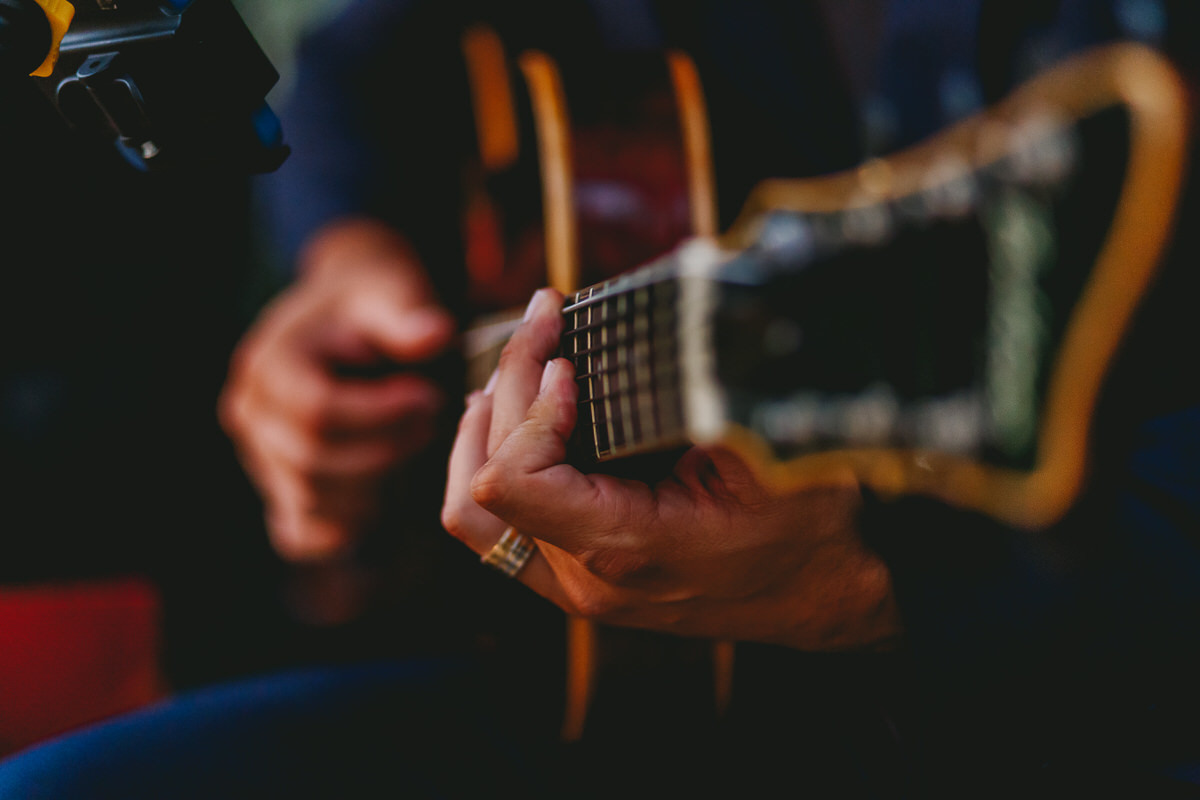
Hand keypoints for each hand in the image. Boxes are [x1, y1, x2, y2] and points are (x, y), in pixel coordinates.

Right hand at [221, 219, 454, 561]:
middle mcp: (250, 413)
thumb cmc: (372, 302)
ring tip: (414, 442)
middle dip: (384, 450)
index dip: (380, 414)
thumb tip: (435, 334)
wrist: (349, 317)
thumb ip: (406, 315)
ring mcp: (259, 455)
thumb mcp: (389, 292)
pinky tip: (383, 503)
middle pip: (313, 462)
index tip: (428, 396)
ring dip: (374, 485)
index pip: (318, 412)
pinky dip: (342, 529)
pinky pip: (300, 531)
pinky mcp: (279, 484)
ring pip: (311, 500)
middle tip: (431, 421)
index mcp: (268, 364)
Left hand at [442, 289, 901, 650]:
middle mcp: (585, 575)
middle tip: (547, 317)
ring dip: (484, 431)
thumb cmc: (808, 527)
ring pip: (473, 514)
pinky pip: (496, 530)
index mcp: (626, 547)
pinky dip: (494, 464)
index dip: (532, 406)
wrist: (820, 596)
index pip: (515, 478)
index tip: (573, 362)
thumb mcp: (775, 450)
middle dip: (512, 382)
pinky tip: (519, 416)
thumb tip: (678, 299)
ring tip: (517, 366)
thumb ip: (715, 388)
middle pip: (489, 476)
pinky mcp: (575, 576)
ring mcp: (573, 583)